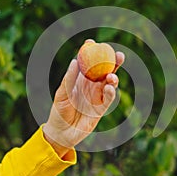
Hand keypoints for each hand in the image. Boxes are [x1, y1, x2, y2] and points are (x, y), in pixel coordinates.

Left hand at [43, 40, 124, 157]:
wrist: (61, 132)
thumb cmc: (59, 111)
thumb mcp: (62, 93)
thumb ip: (69, 79)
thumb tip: (75, 61)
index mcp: (81, 79)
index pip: (88, 63)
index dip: (91, 52)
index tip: (92, 43)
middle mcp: (91, 86)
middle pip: (104, 71)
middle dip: (112, 62)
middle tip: (118, 54)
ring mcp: (97, 96)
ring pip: (109, 83)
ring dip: (113, 77)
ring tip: (111, 75)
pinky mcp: (101, 108)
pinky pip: (108, 98)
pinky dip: (110, 92)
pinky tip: (109, 87)